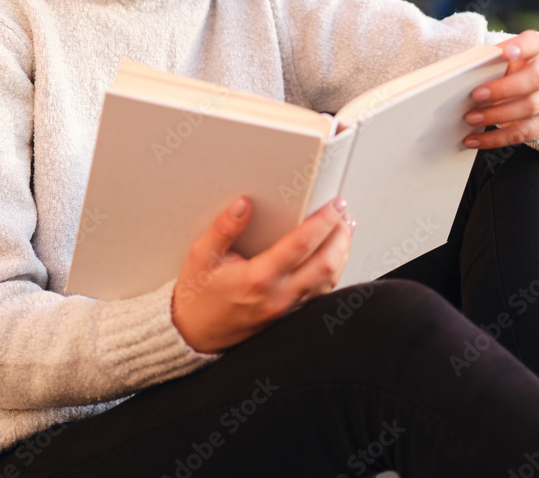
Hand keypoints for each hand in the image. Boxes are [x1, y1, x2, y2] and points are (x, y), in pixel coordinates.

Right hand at [171, 196, 354, 353]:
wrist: (193, 335)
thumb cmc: (198, 295)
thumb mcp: (201, 255)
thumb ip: (223, 228)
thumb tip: (243, 204)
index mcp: (258, 278)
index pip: (301, 245)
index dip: (323, 222)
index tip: (334, 204)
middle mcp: (278, 296)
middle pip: (325, 264)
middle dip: (340, 235)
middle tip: (343, 212)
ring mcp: (286, 310)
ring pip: (328, 281)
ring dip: (341, 253)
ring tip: (344, 228)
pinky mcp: (289, 316)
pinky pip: (320, 294)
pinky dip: (333, 271)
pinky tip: (333, 256)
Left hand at [464, 29, 538, 149]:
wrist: (526, 86)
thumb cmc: (503, 70)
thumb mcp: (497, 60)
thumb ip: (484, 63)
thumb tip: (454, 77)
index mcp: (533, 51)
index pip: (532, 43)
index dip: (522, 47)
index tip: (505, 53)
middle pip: (533, 80)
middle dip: (502, 89)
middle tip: (475, 96)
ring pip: (529, 108)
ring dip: (496, 116)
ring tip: (470, 119)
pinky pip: (522, 133)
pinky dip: (496, 138)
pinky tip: (475, 139)